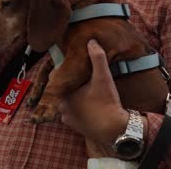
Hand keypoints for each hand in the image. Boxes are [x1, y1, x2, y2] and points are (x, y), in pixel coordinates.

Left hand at [59, 40, 128, 156]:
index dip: (66, 70)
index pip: (56, 76)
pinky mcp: (74, 126)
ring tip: (87, 90)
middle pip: (62, 88)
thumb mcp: (103, 77)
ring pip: (67, 101)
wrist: (113, 130)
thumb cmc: (106, 103)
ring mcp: (66, 118)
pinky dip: (78, 108)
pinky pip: (72, 112)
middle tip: (83, 77)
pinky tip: (88, 103)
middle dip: (71, 83)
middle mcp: (60, 106)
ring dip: (74, 96)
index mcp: (63, 93)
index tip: (75, 67)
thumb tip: (91, 41)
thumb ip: (97, 58)